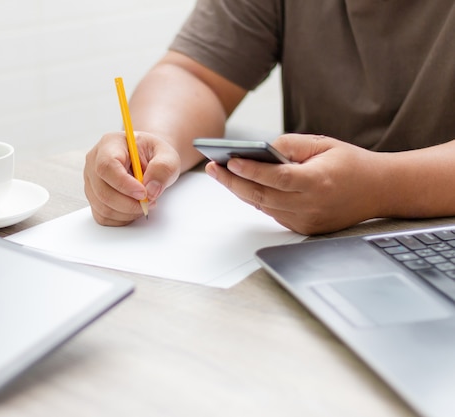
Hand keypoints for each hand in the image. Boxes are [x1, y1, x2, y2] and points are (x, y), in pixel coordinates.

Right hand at [84, 131, 180, 225]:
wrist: (148, 160)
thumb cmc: (154, 155)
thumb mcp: (167, 155)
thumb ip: (163, 168)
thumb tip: (151, 189)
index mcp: (110, 144)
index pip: (107, 166)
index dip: (124, 184)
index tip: (143, 193)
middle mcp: (94, 162)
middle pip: (103, 191)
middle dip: (130, 203)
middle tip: (150, 201)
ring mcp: (91, 181)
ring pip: (103, 207)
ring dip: (128, 212)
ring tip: (144, 203)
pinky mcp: (94, 198)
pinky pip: (103, 216)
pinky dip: (121, 218)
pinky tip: (133, 208)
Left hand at [205, 134, 385, 234]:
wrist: (380, 190)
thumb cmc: (351, 163)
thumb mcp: (323, 144)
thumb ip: (290, 146)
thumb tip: (259, 151)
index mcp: (318, 181)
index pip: (275, 178)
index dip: (249, 170)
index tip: (228, 161)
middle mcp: (311, 205)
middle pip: (261, 196)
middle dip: (232, 181)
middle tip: (212, 167)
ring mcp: (307, 220)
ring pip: (264, 206)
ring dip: (240, 191)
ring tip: (221, 173)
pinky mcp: (305, 229)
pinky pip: (274, 213)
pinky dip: (258, 199)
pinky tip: (243, 185)